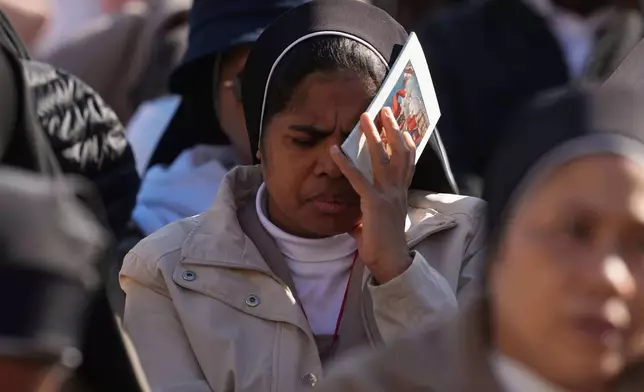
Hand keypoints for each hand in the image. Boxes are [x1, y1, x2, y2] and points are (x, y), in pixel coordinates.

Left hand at [330, 107, 415, 283]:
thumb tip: (353, 220)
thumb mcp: (376, 224)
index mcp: (400, 194)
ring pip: (382, 158)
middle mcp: (398, 190)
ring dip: (373, 135)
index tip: (404, 128)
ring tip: (365, 117)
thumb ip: (365, 217)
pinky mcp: (373, 203)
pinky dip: (345, 163)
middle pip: (399, 152)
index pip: (407, 163)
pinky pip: (358, 178)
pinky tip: (335, 150)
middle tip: (386, 110)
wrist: (391, 262)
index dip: (407, 143)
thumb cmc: (383, 245)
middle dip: (393, 129)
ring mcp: (387, 194)